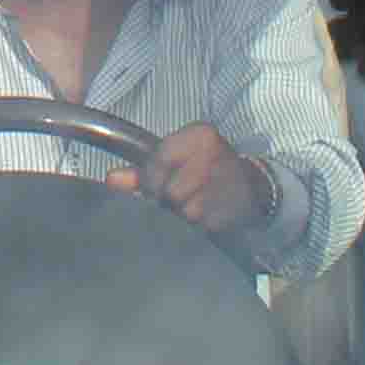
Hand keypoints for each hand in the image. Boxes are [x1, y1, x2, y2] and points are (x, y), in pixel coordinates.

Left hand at [118, 122, 273, 238]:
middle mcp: (213, 156)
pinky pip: (198, 228)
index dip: (151, 179)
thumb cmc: (207, 168)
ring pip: (182, 212)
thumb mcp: (178, 157)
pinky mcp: (229, 212)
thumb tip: (112, 180)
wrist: (252, 186)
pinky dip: (195, 229)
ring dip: (180, 217)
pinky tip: (204, 218)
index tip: (157, 186)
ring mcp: (223, 185)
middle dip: (165, 200)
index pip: (157, 162)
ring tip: (190, 208)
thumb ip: (143, 169)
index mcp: (199, 135)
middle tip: (175, 199)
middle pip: (169, 191)